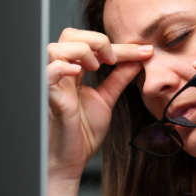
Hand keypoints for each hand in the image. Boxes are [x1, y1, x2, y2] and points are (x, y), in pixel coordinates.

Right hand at [47, 28, 151, 180]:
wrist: (71, 160)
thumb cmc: (82, 133)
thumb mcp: (107, 99)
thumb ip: (119, 78)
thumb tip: (138, 61)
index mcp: (74, 71)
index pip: (93, 45)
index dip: (121, 46)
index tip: (146, 51)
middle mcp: (62, 73)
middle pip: (69, 35)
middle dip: (95, 40)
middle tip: (112, 58)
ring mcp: (53, 84)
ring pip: (56, 47)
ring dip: (81, 50)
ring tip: (96, 66)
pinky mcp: (49, 97)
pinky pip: (49, 71)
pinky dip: (63, 66)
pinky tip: (79, 72)